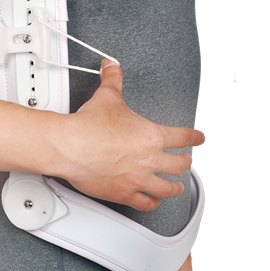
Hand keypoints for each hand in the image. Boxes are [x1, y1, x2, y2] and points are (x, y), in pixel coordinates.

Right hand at [55, 59, 204, 210]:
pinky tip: (153, 202)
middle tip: (185, 161)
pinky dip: (152, 203)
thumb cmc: (89, 126)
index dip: (193, 137)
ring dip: (174, 188)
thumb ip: (112, 79)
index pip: (182, 137)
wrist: (71, 146)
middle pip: (179, 165)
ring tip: (176, 188)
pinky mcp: (124, 194)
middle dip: (185, 162)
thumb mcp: (107, 96)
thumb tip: (111, 66)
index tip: (198, 138)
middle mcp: (149, 159)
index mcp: (151, 135)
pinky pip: (145, 203)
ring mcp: (138, 179)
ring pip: (167, 188)